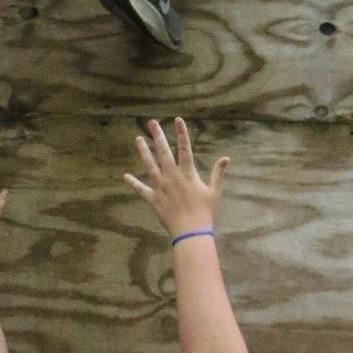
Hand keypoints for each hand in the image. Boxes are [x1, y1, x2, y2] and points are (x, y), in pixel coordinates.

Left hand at [124, 117, 228, 238]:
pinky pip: (141, 189)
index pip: (184, 148)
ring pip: (149, 165)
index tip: (177, 120)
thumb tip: (226, 158)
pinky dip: (133, 183)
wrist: (191, 232)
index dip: (181, 133)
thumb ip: (218, 173)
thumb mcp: (214, 191)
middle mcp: (171, 176)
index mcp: (187, 174)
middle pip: (163, 152)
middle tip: (151, 122)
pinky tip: (125, 176)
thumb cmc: (205, 212)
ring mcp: (160, 187)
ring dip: (143, 152)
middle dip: (157, 136)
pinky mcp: (153, 199)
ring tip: (138, 139)